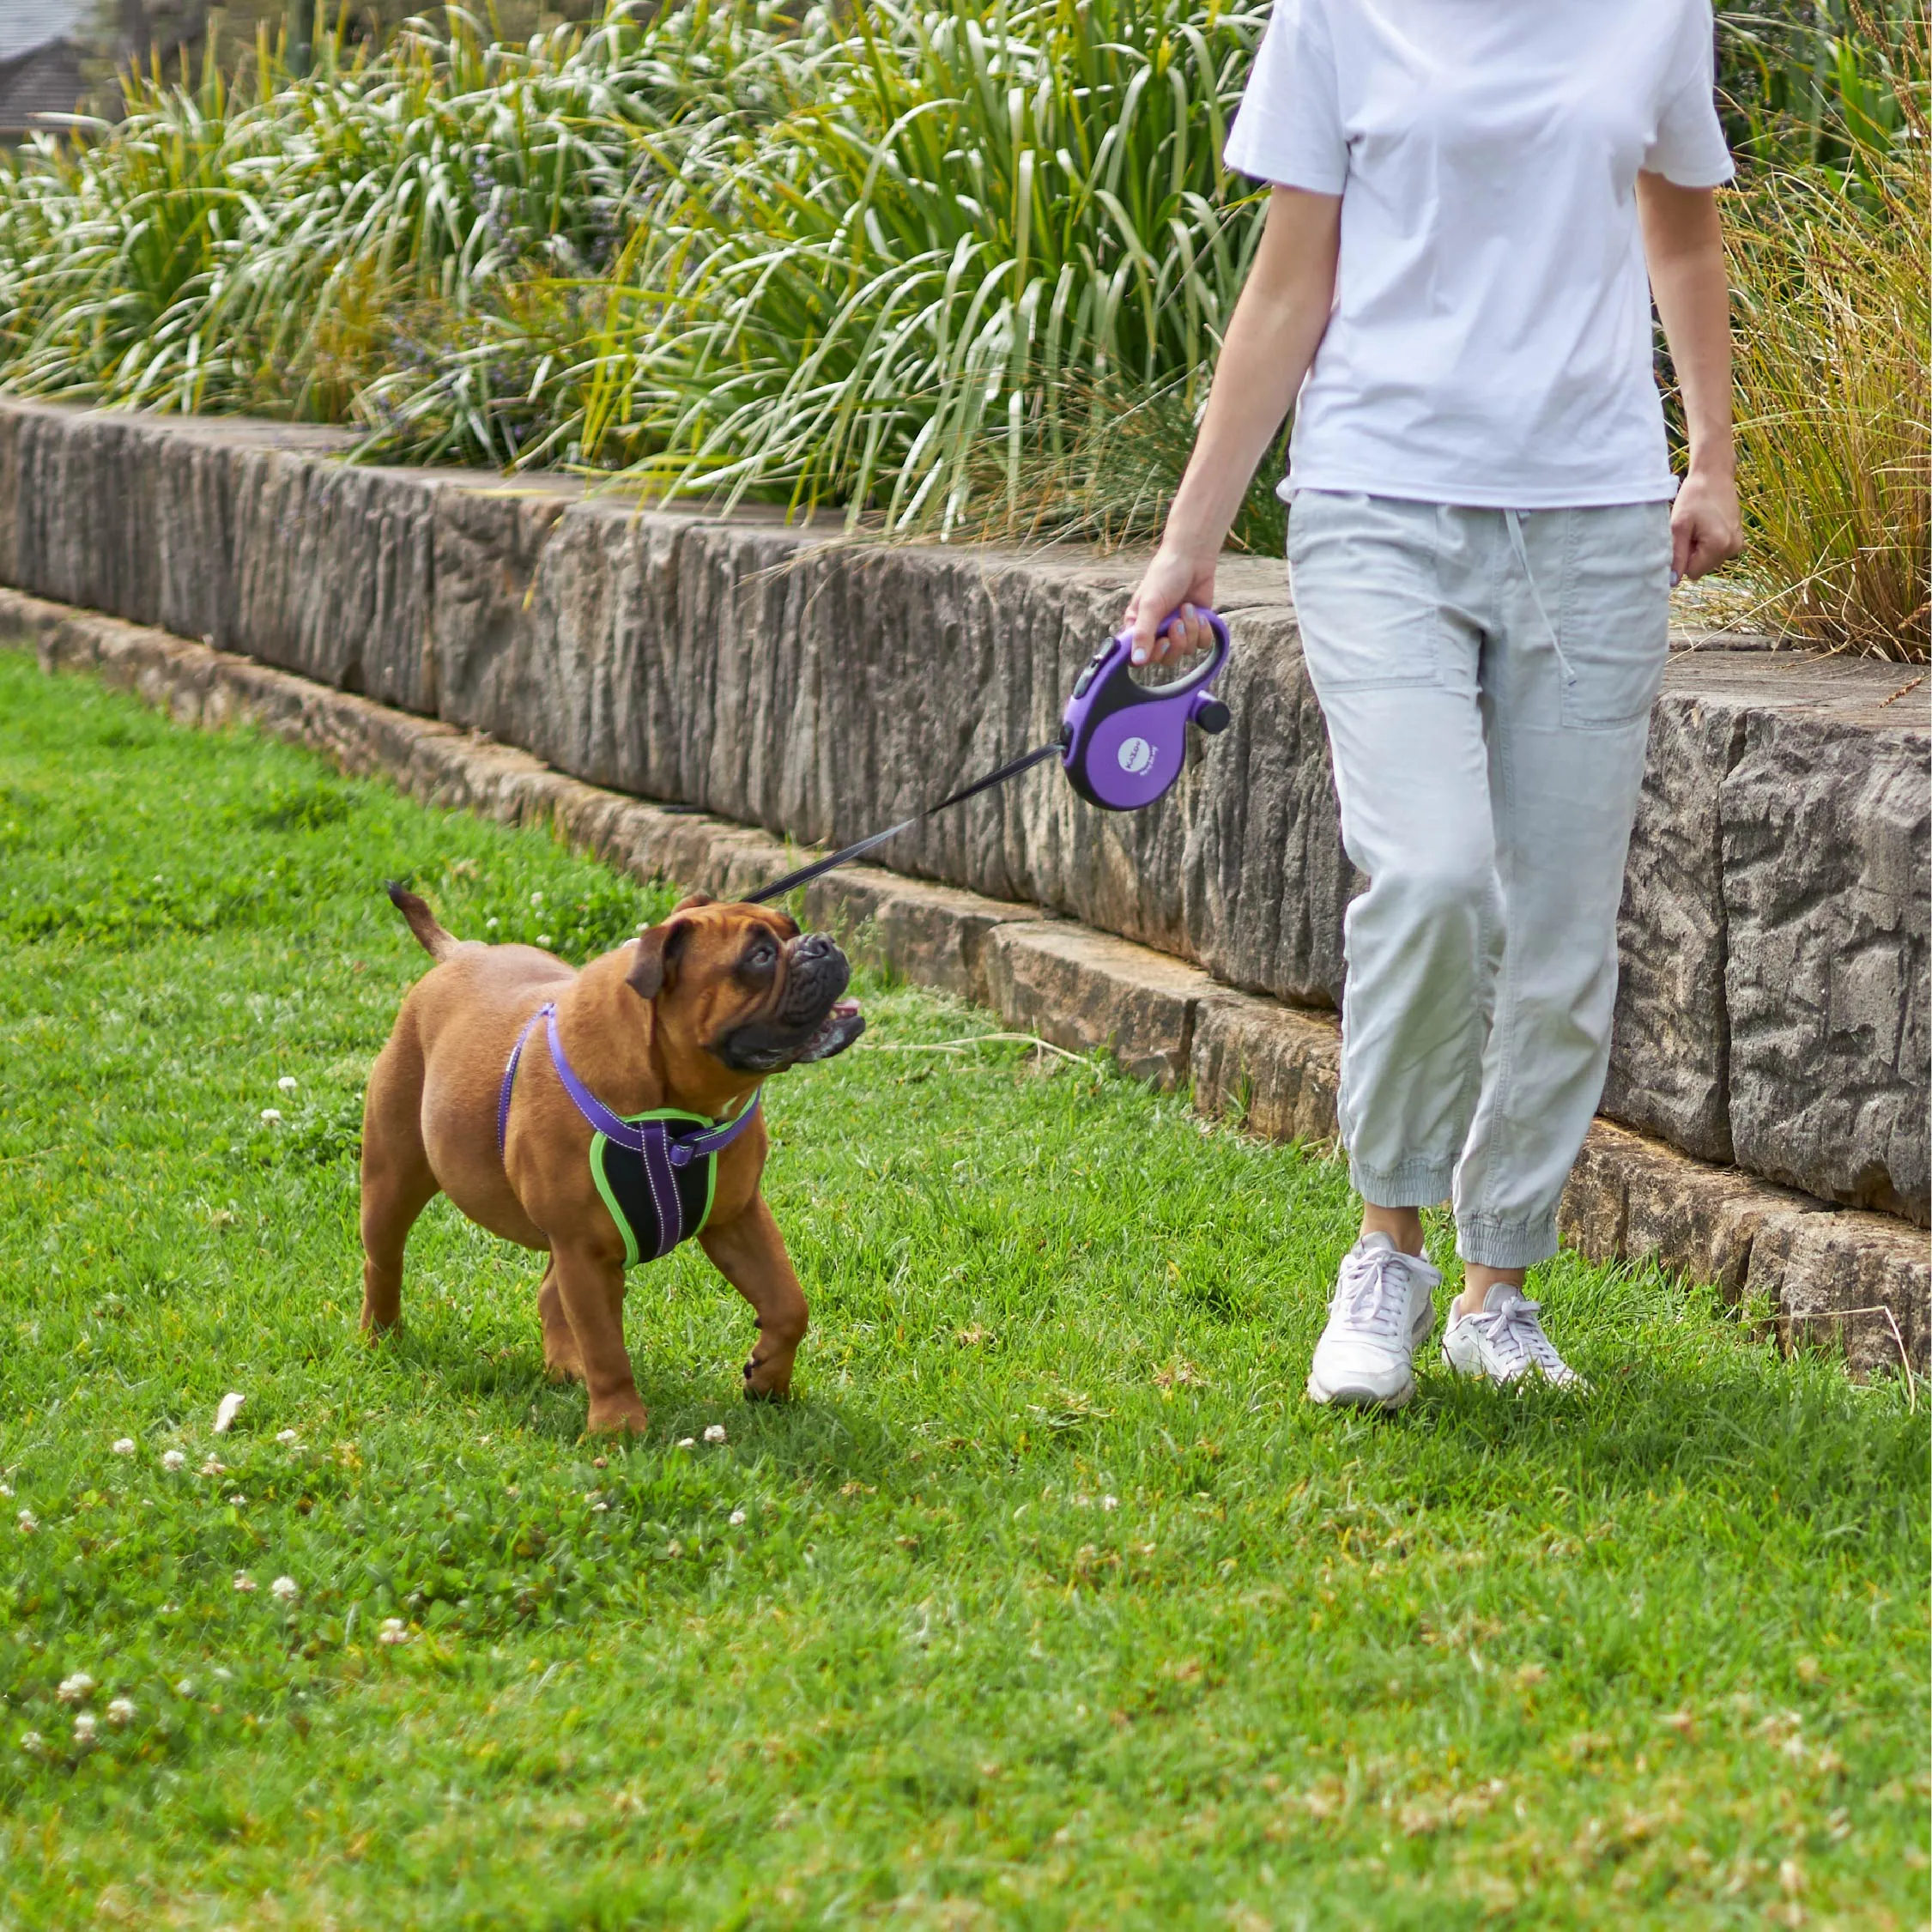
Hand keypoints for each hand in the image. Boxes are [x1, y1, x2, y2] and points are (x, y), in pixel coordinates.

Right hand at [1123, 546, 1217, 665]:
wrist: (1192, 558)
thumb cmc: (1164, 577)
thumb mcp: (1150, 605)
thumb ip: (1143, 634)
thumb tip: (1136, 661)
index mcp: (1138, 627)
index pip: (1138, 658)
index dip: (1150, 656)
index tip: (1161, 642)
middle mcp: (1157, 632)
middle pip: (1165, 660)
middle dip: (1175, 643)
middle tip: (1177, 624)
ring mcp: (1178, 631)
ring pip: (1185, 651)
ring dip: (1190, 631)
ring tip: (1188, 608)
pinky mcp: (1196, 627)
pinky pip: (1202, 644)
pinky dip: (1203, 631)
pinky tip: (1201, 615)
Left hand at [1670, 467, 1742, 582]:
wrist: (1714, 475)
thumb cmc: (1694, 496)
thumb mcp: (1678, 526)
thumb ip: (1676, 555)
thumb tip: (1673, 582)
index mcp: (1720, 546)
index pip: (1692, 573)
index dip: (1683, 558)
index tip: (1683, 537)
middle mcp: (1733, 548)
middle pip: (1701, 568)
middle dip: (1691, 554)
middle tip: (1690, 530)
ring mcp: (1737, 544)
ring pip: (1707, 561)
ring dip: (1698, 548)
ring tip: (1698, 526)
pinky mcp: (1737, 538)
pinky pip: (1715, 552)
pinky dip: (1707, 543)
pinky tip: (1706, 525)